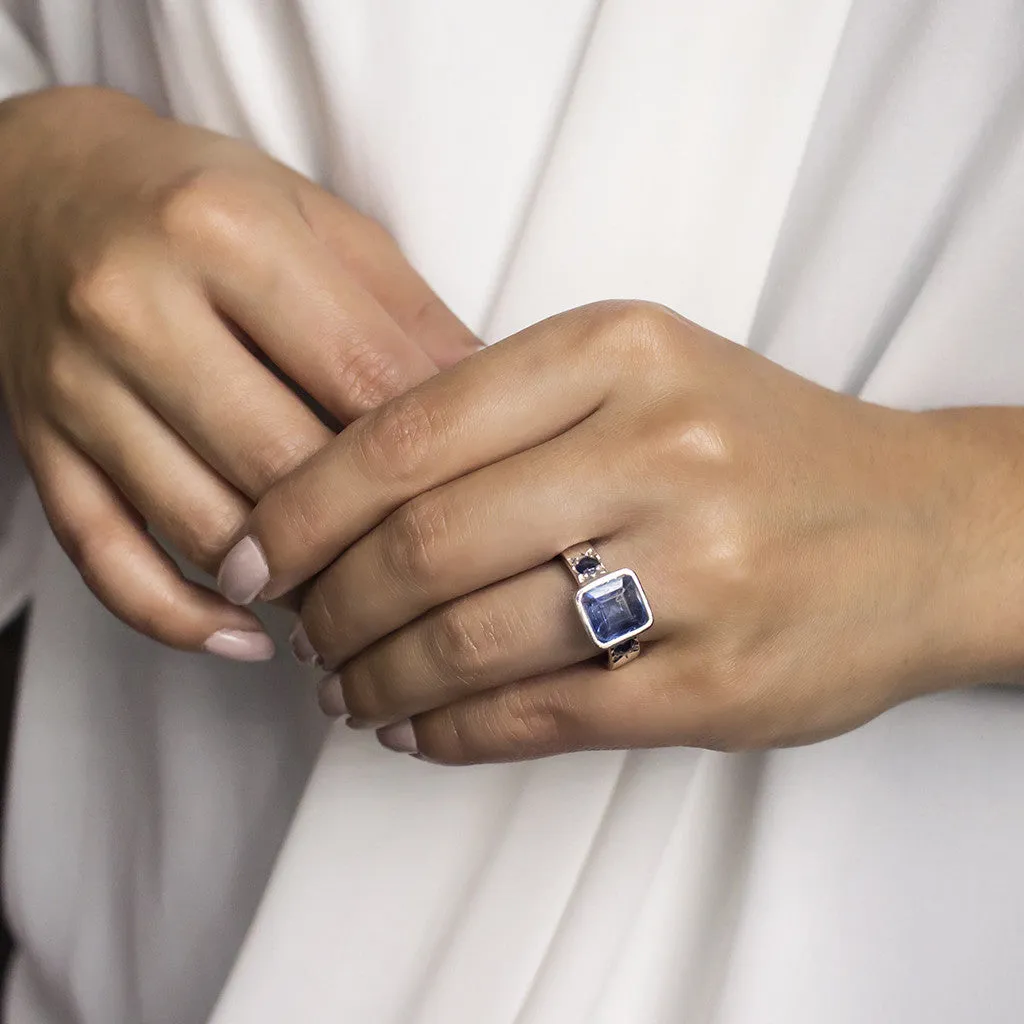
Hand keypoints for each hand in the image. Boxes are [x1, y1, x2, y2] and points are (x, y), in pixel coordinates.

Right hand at [0, 87, 477, 657]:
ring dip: (294, 583)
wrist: (35, 190)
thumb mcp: (316, 218)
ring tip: (358, 597)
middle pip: (285, 466)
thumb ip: (404, 311)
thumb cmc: (200, 200)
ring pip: (207, 530)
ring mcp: (76, 389)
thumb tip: (492, 402)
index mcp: (223, 233)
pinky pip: (108, 562)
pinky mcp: (42, 448)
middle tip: (431, 560)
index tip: (485, 487)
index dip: (438, 447)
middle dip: (369, 529)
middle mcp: (134, 309)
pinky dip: (182, 618)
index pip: (361, 376)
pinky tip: (248, 634)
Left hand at [224, 301, 1013, 758]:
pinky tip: (416, 730)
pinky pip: (539, 717)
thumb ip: (506, 412)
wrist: (925, 528)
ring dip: (380, 678)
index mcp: (620, 350)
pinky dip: (450, 732)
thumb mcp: (645, 376)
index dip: (302, 505)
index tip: (254, 552)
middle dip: (330, 603)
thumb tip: (347, 496)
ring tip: (349, 689)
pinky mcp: (716, 684)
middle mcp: (658, 449)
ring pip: (469, 640)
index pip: (404, 432)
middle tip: (301, 630)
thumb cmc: (762, 447)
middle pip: (422, 542)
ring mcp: (695, 572)